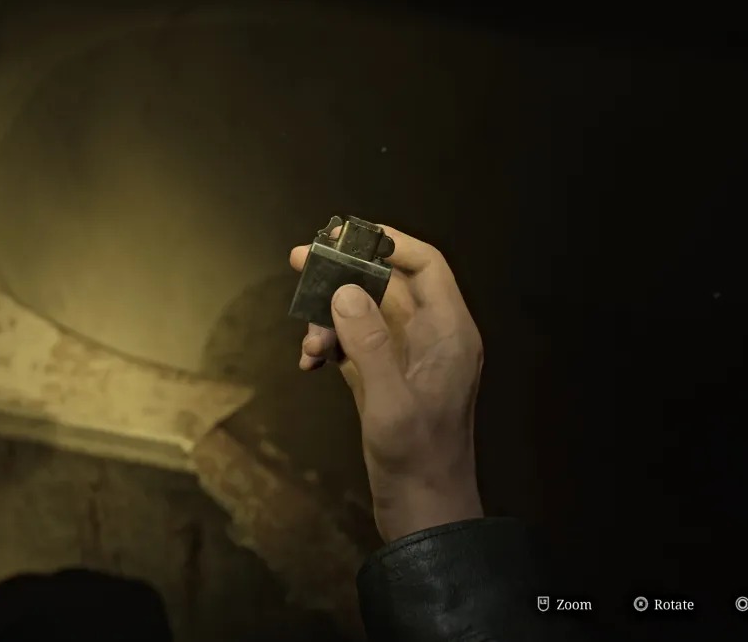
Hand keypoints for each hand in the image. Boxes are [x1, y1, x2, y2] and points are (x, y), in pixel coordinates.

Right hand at [290, 224, 484, 541]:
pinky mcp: (386, 380)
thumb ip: (369, 342)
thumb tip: (343, 292)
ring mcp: (407, 360)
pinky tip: (310, 361)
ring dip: (330, 319)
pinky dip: (331, 346)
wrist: (424, 514)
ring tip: (308, 343)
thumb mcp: (391, 400)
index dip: (389, 242)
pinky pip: (355, 344)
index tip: (345, 232)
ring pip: (364, 314)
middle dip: (343, 276)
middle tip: (298, 263)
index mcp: (449, 333)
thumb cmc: (418, 460)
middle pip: (387, 285)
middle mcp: (431, 339)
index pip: (425, 266)